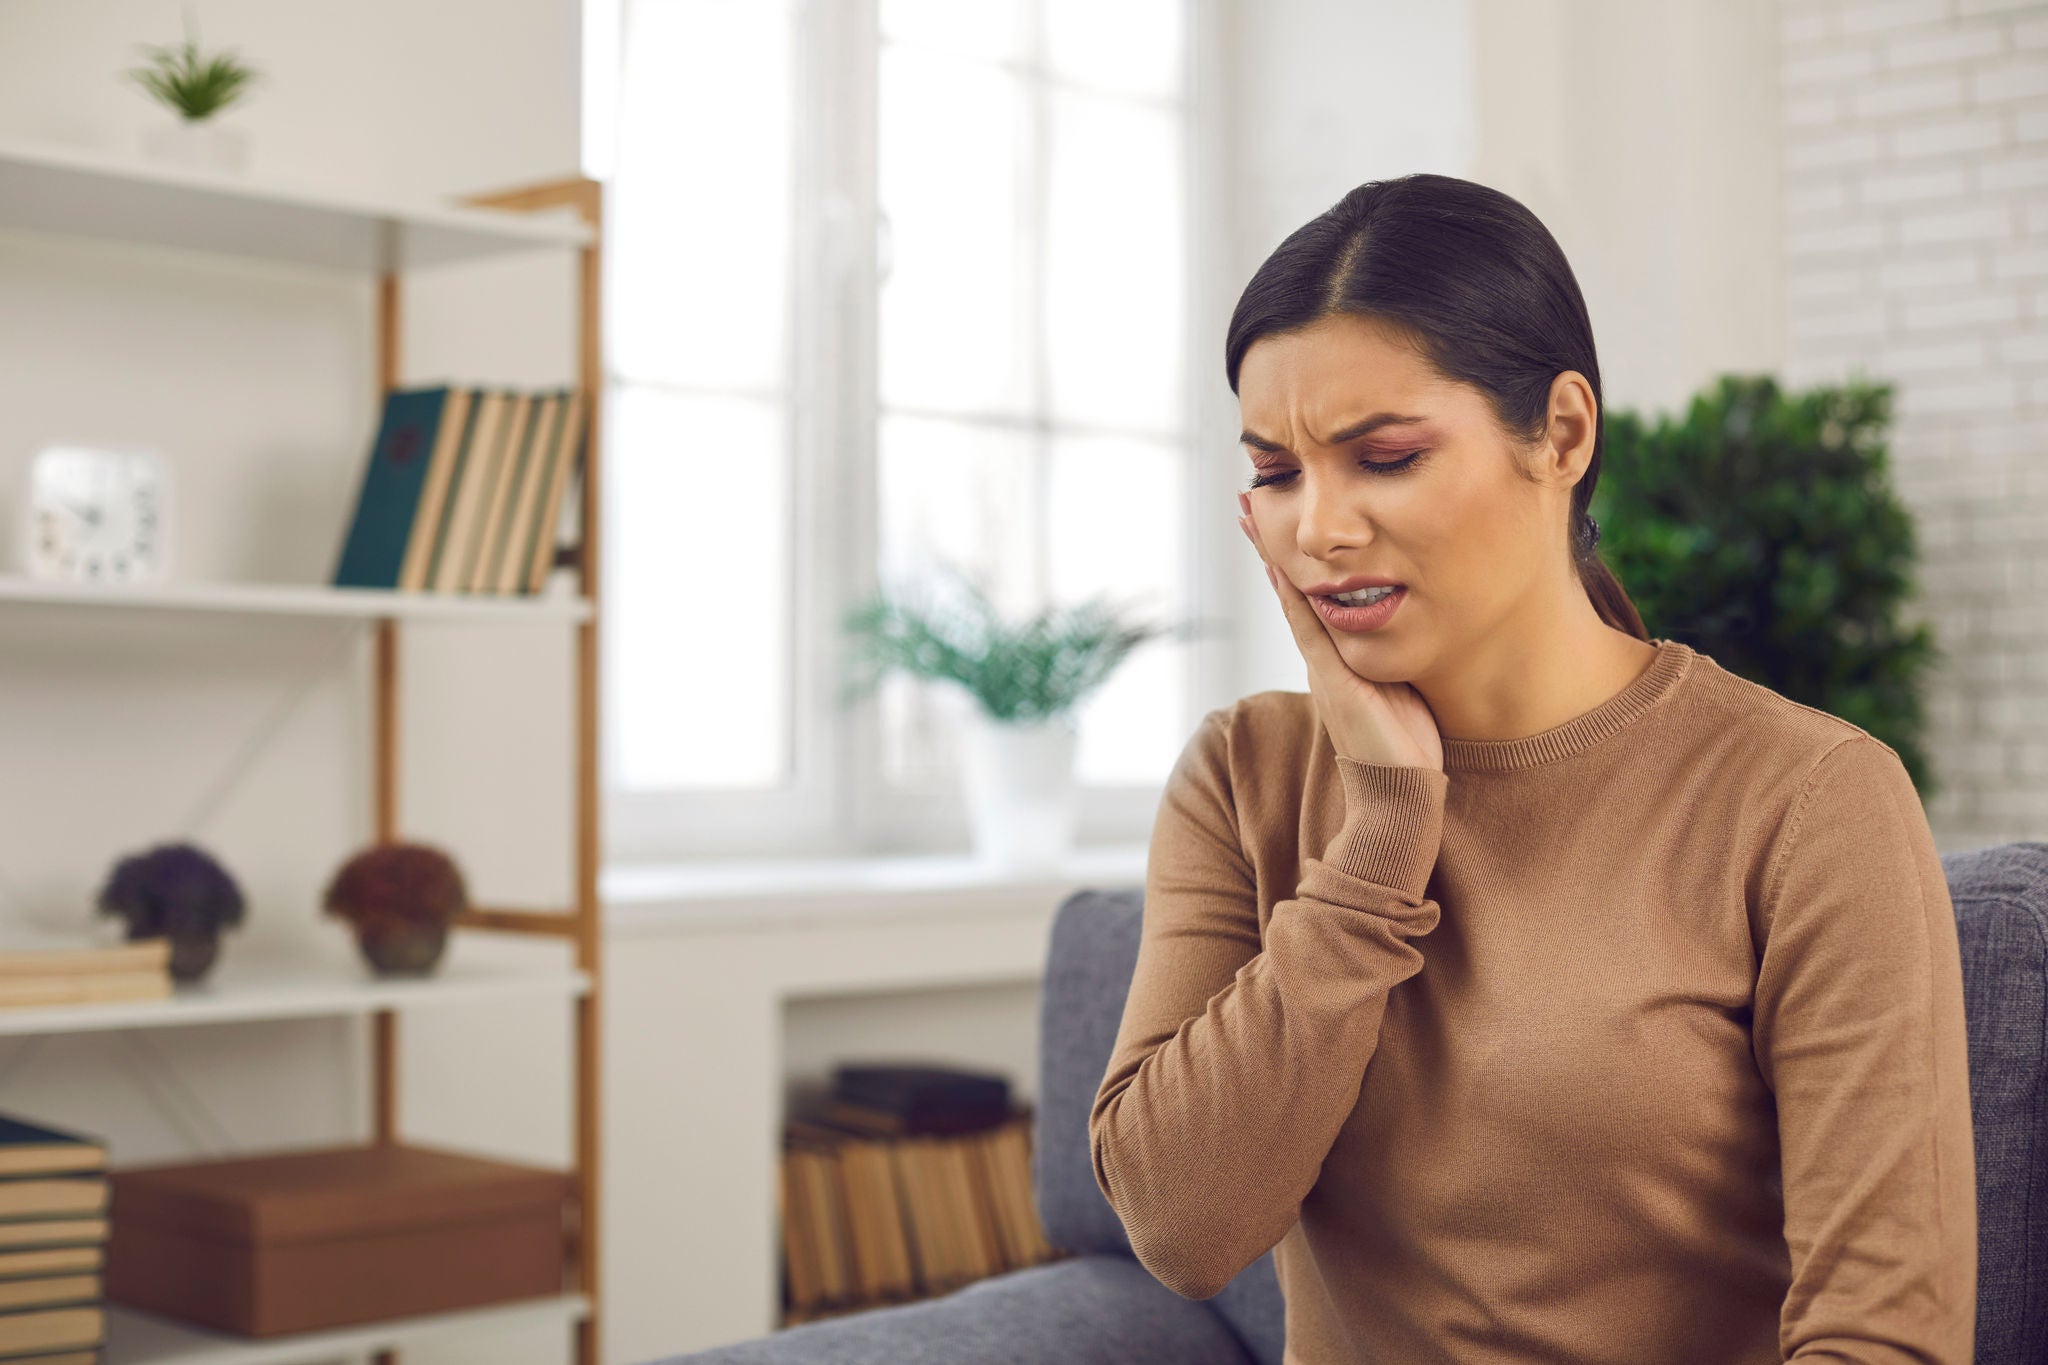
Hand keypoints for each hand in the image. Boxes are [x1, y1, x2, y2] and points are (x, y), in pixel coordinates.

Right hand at [1238, 490, 1443, 772]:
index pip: (1308, 600)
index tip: (1275, 523)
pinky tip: (1279, 564)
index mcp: (1337, 662)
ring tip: (1252, 516)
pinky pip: (1307, 628)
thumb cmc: (1409, 752)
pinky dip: (1291, 595)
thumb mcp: (1401, 692)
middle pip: (1290, 591)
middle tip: (1249, 503)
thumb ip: (1392, 662)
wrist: (1401, 797)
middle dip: (1270, 546)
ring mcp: (1323, 670)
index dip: (1289, 562)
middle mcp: (1323, 661)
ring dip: (1271, 556)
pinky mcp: (1331, 681)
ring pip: (1292, 601)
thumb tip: (1404, 629)